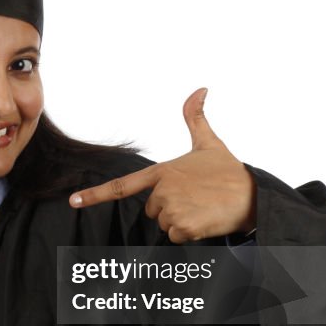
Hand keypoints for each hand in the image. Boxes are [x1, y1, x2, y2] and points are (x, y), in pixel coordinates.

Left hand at [69, 88, 255, 243]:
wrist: (253, 195)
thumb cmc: (228, 171)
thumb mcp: (209, 143)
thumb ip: (195, 118)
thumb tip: (200, 89)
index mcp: (162, 171)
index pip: (123, 185)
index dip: (95, 195)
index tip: (73, 202)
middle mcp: (163, 190)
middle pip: (152, 210)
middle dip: (170, 207)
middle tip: (195, 198)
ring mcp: (171, 209)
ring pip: (164, 225)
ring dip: (181, 221)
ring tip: (202, 208)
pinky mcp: (182, 228)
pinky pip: (176, 237)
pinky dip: (190, 233)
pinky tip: (205, 220)